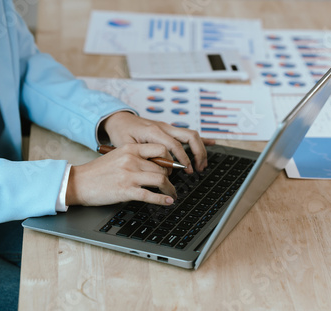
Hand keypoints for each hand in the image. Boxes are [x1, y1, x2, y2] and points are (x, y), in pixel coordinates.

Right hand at [66, 143, 176, 206]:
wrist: (78, 182)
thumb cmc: (98, 171)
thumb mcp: (118, 156)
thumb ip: (136, 157)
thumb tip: (157, 165)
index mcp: (130, 148)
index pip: (160, 149)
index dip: (170, 159)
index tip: (171, 167)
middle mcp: (131, 160)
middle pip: (162, 168)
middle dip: (170, 178)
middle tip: (170, 184)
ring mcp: (129, 175)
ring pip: (160, 180)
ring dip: (169, 189)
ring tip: (171, 194)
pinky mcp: (125, 191)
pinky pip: (150, 195)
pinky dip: (162, 199)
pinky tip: (168, 201)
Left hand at [100, 111, 214, 173]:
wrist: (119, 119)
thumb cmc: (121, 132)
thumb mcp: (127, 147)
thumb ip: (144, 157)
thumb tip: (160, 169)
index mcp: (153, 130)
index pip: (174, 145)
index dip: (182, 159)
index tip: (186, 171)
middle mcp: (164, 127)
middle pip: (190, 136)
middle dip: (198, 153)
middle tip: (198, 169)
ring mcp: (168, 127)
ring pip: (192, 135)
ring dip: (200, 150)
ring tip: (201, 165)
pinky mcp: (170, 129)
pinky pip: (188, 133)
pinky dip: (201, 139)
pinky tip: (211, 143)